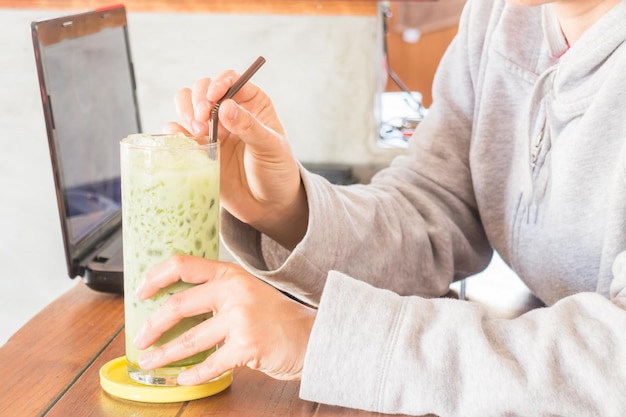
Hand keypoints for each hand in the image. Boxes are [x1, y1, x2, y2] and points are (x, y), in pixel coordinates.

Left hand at [133, 255, 316, 383]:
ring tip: (151, 362)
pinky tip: (183, 378)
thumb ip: (217, 294)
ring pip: (189, 340)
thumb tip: (174, 308)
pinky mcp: (246, 346)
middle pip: (178, 305)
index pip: (183, 265)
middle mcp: (234, 291)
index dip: (155, 277)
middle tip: (140, 339)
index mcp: (230, 274)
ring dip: (164, 355)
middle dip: (152, 326)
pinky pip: (209, 364)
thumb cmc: (275, 317)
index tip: (140, 292)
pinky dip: (192, 375)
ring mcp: (241, 319)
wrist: (310, 336)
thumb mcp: (247, 292)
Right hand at [164, 73, 307, 249]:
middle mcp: (229, 112)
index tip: (214, 97)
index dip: (219, 83)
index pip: (231, 80)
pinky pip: (177, 132)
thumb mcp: (271, 148)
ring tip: (197, 130)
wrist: (268, 206)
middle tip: (202, 119)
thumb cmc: (277, 173)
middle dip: (198, 98)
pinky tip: (186, 141)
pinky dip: (174, 132)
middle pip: (203, 88)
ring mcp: (211, 129)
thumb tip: (225, 107)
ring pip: (186, 104)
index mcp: (252, 104)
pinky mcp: (199, 148)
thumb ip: (250, 127)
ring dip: (185, 111)